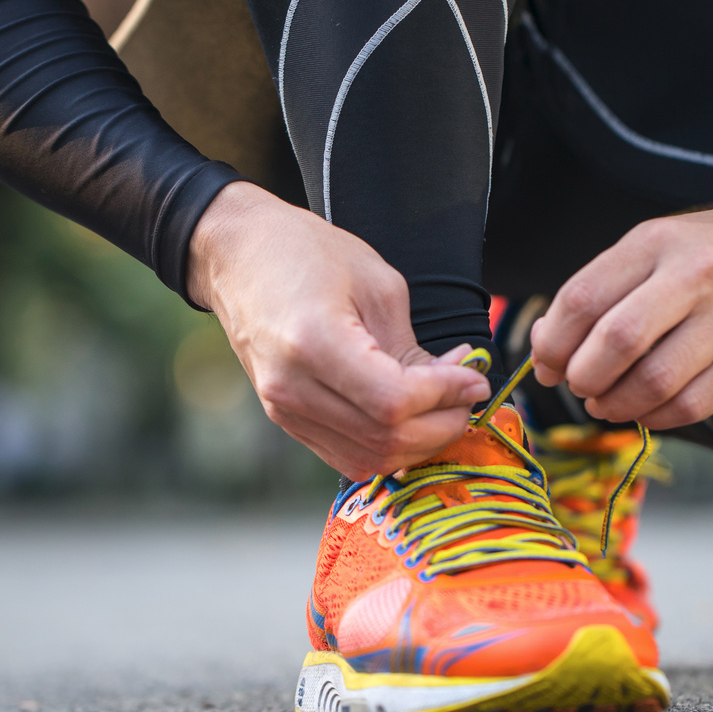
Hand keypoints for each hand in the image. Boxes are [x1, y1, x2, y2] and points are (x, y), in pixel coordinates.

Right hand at [186, 182, 489, 478]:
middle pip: (384, 438)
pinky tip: (412, 418)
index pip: (394, 402)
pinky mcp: (286, 419)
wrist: (237, 257)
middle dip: (441, 424)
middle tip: (468, 394)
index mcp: (313, 343)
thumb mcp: (376, 285)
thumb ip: (413, 346)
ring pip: (368, 458)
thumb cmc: (305, 252)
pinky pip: (347, 455)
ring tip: (445, 405)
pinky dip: (389, 446)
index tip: (475, 378)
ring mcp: (283, 410)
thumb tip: (456, 383)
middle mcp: (291, 387)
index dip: (445, 397)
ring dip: (419, 442)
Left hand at [529, 202, 712, 429]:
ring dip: (615, 404)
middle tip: (578, 384)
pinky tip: (644, 409)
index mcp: (658, 242)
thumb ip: (596, 294)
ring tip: (605, 401)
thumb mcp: (647, 248)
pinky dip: (655, 417)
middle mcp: (699, 276)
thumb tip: (546, 349)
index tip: (547, 361)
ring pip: (655, 382)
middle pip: (619, 341)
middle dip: (583, 376)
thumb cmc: (705, 254)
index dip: (553, 342)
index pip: (585, 298)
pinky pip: (692, 406)